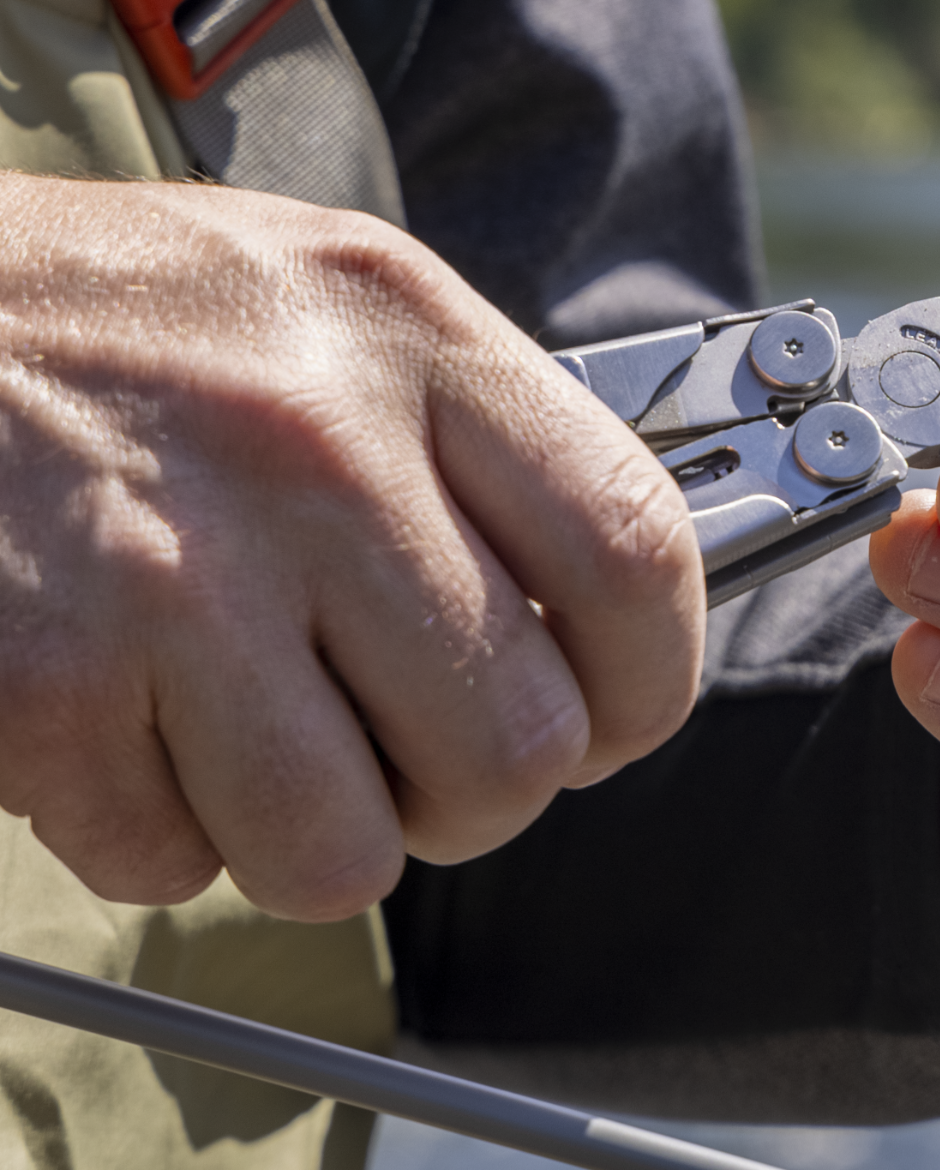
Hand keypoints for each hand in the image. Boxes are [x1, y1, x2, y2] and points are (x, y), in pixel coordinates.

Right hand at [0, 174, 703, 920]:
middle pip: (517, 741)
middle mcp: (316, 443)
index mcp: (411, 334)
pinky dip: (161, 831)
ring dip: (318, 837)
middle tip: (412, 752)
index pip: (634, 552)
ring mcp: (180, 565)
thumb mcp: (334, 308)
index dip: (650, 678)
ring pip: (351, 850)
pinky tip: (127, 724)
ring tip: (258, 742)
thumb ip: (477, 443)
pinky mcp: (51, 677)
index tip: (611, 715)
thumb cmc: (128, 322)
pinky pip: (173, 861)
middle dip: (475, 794)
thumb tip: (594, 615)